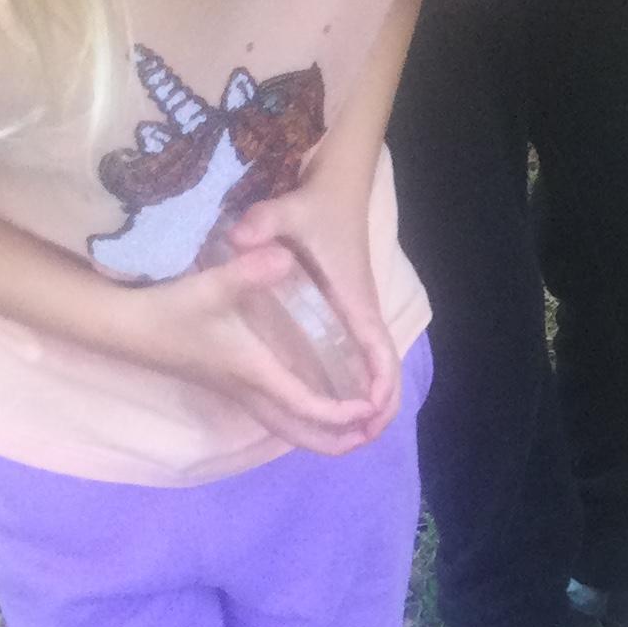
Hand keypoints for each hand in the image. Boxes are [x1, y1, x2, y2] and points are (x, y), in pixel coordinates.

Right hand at [137, 243, 397, 457]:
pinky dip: (301, 423)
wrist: (125, 328)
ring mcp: (238, 393)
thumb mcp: (211, 284)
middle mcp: (249, 391)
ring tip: (355, 432)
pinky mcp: (229, 386)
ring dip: (320, 436)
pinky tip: (316, 410)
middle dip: (337, 441)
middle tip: (372, 435)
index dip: (341, 413)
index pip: (306, 406)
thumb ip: (248, 271)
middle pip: (299, 434)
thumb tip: (283, 257)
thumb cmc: (169, 308)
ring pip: (285, 429)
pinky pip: (274, 417)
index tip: (371, 408)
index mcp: (254, 372)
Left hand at [219, 179, 405, 443]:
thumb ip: (262, 224)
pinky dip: (365, 384)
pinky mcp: (351, 313)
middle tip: (361, 439)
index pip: (377, 351)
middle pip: (387, 371)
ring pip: (379, 368)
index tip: (365, 413)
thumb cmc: (315, 203)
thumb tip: (240, 239)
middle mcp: (363, 311)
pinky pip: (366, 358)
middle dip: (382, 407)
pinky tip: (343, 403)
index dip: (377, 385)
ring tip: (355, 434)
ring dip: (376, 401)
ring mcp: (360, 314)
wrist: (340, 186)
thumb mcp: (284, 211)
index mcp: (353, 299)